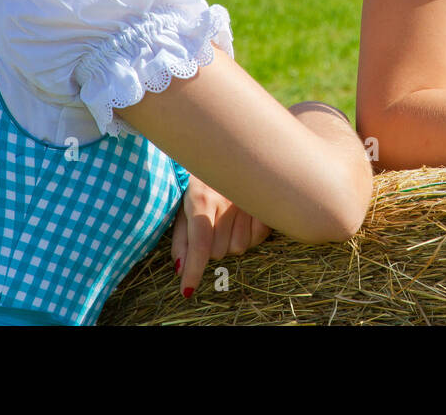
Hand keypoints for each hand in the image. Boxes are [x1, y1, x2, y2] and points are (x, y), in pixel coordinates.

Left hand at [170, 174, 271, 296]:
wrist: (233, 154)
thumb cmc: (204, 183)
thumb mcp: (185, 205)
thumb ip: (181, 237)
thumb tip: (179, 268)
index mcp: (201, 197)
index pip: (199, 244)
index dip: (193, 270)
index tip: (187, 291)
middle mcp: (226, 201)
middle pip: (218, 251)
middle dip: (212, 248)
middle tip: (213, 227)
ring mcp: (249, 203)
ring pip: (238, 249)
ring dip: (231, 242)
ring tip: (229, 220)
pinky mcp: (266, 206)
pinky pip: (257, 239)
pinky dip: (249, 236)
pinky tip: (244, 218)